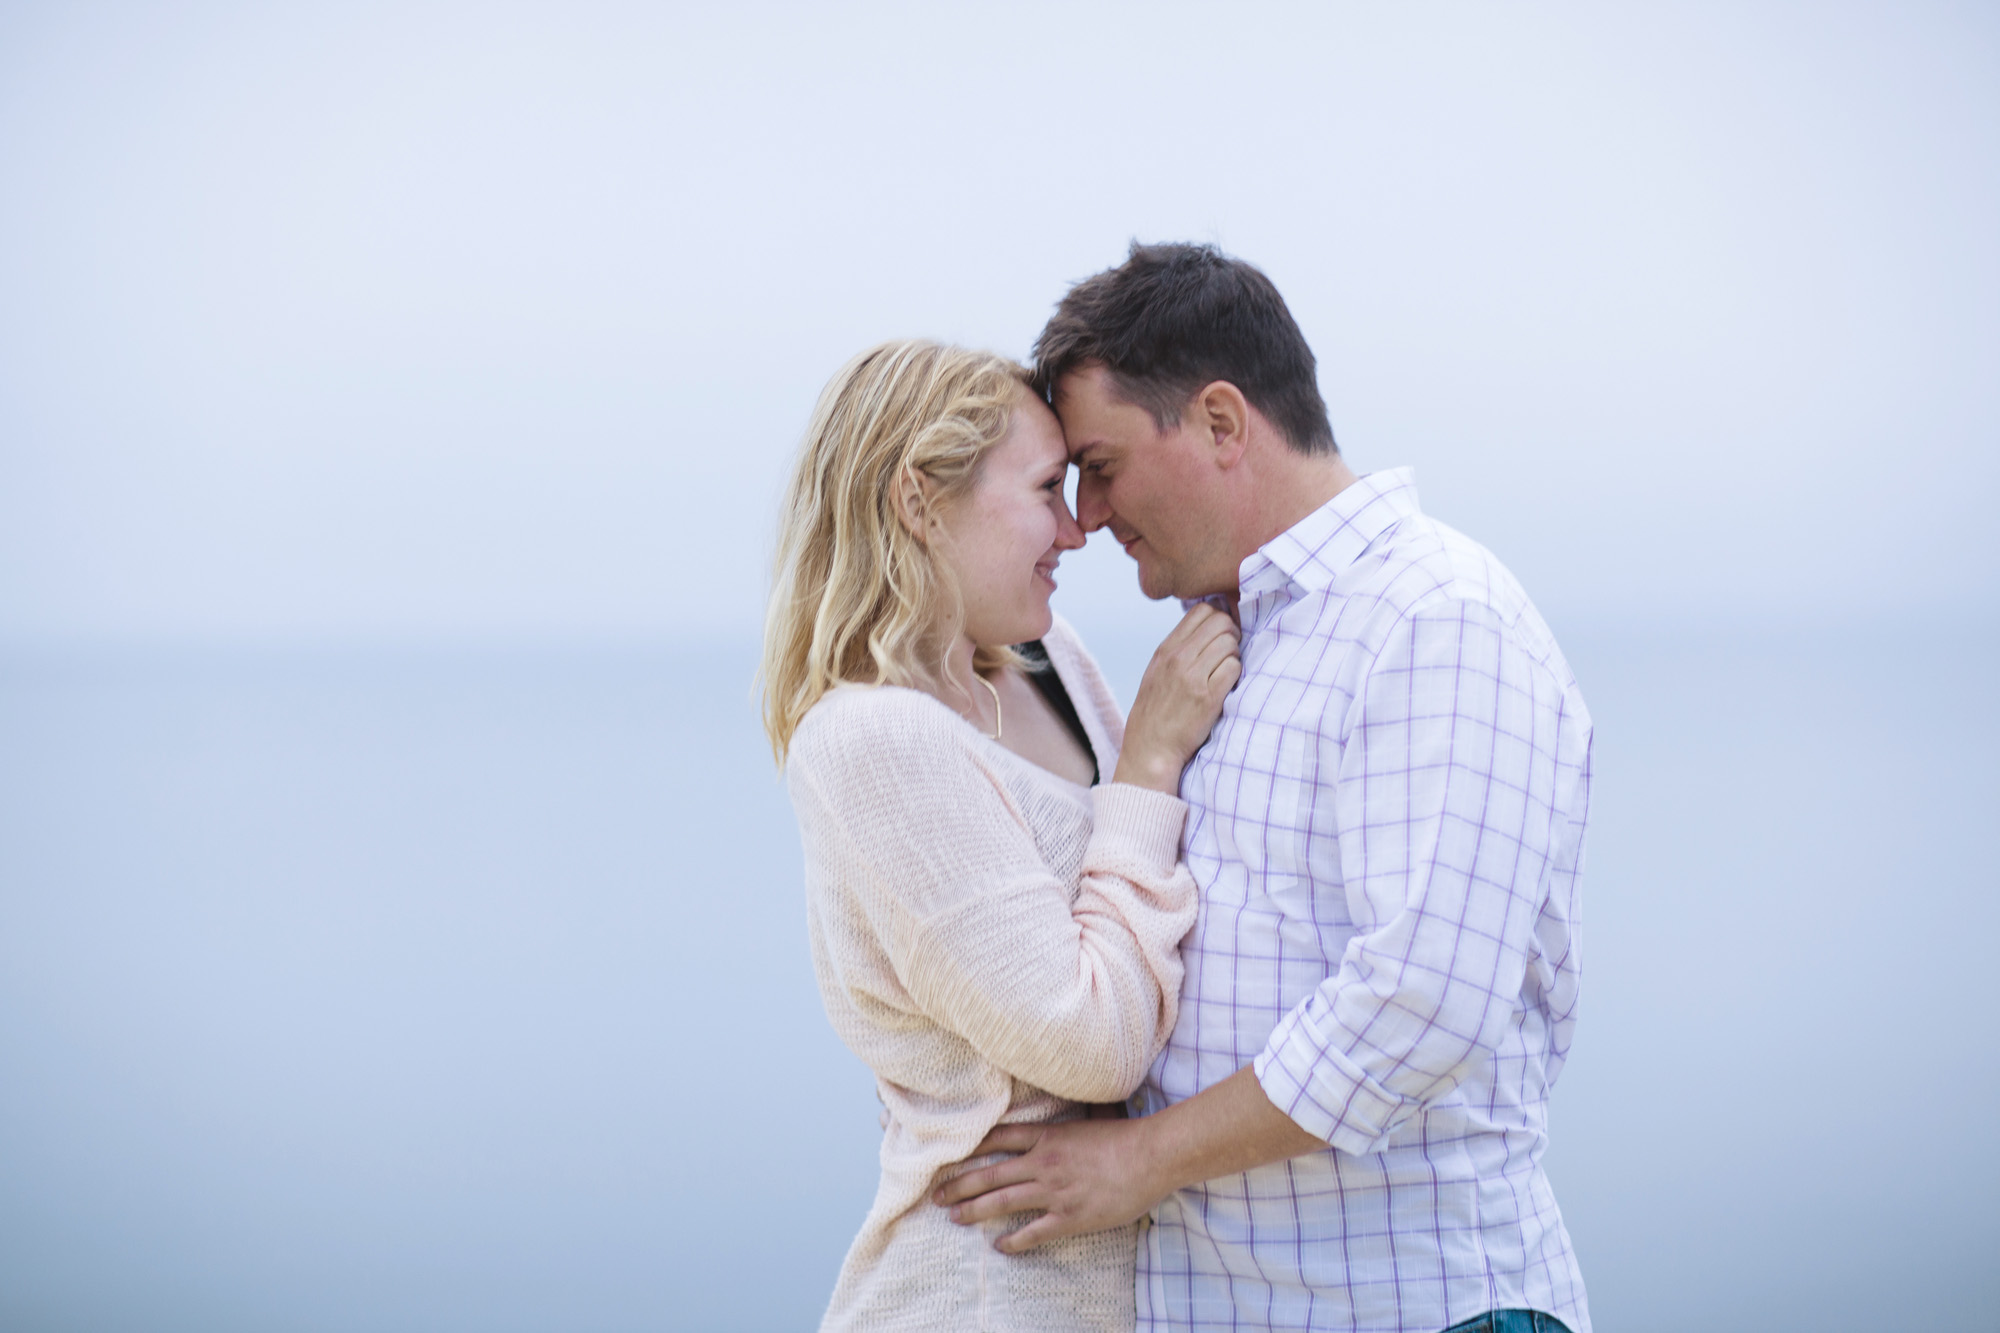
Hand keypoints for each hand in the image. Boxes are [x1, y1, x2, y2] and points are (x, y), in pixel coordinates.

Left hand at [933, 1067, 1326, 1254]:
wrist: (1151, 1156)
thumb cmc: (1126, 1136)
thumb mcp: (1090, 1118)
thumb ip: (1070, 1120)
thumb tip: (1064, 1106)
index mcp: (1048, 1135)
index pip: (998, 1139)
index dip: (971, 1148)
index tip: (949, 1155)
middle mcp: (1043, 1162)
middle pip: (990, 1174)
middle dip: (959, 1184)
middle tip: (936, 1195)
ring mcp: (1054, 1191)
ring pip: (1001, 1202)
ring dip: (974, 1211)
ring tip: (954, 1217)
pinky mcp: (1069, 1217)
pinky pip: (1032, 1232)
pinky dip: (1013, 1241)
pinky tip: (999, 1247)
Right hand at [1115, 604, 1240, 793]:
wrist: (1150, 748)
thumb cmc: (1156, 711)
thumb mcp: (1157, 671)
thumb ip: (1178, 648)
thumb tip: (1207, 625)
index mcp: (1166, 649)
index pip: (1201, 610)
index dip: (1218, 617)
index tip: (1220, 634)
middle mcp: (1178, 658)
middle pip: (1220, 621)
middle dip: (1231, 633)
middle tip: (1228, 652)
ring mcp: (1193, 677)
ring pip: (1230, 643)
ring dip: (1234, 654)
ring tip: (1226, 671)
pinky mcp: (1208, 698)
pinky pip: (1234, 668)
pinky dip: (1236, 674)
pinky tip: (1227, 686)